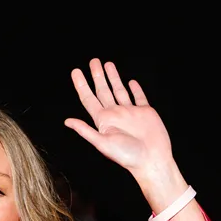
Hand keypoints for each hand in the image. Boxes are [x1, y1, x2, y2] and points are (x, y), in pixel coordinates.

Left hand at [65, 59, 173, 176]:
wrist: (152, 160)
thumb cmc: (128, 156)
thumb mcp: (103, 144)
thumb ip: (86, 131)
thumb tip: (68, 121)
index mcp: (104, 120)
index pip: (89, 98)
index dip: (81, 85)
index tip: (76, 71)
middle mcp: (116, 114)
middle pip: (103, 90)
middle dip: (97, 75)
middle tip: (93, 61)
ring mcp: (130, 112)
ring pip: (119, 90)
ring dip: (113, 77)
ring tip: (108, 64)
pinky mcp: (145, 112)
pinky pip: (139, 97)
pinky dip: (135, 89)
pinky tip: (131, 82)